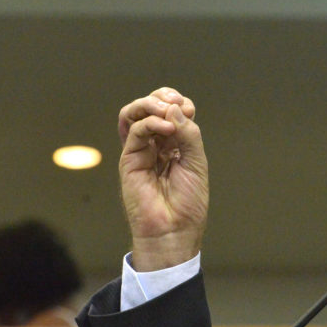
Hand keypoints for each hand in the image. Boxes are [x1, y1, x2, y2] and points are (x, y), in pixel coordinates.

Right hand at [117, 88, 208, 270]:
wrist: (174, 230)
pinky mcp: (129, 159)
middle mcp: (156, 144)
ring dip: (149, 104)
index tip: (190, 111)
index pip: (172, 110)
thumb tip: (174, 107)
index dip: (180, 103)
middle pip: (151, 106)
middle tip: (176, 104)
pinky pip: (134, 131)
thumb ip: (188, 133)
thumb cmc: (188, 203)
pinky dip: (150, 122)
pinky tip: (165, 127)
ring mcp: (141, 150)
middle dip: (163, 97)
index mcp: (175, 144)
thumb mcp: (197, 162)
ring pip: (135, 113)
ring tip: (165, 110)